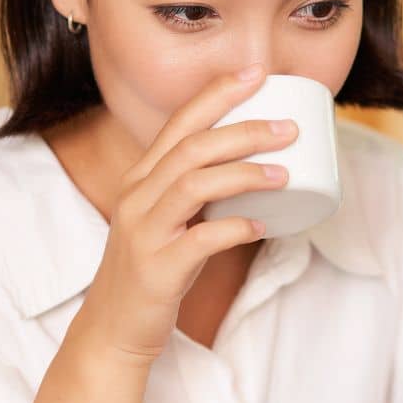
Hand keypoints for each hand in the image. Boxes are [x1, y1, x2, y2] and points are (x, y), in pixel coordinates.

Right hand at [72, 67, 294, 365]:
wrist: (114, 328)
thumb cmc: (152, 272)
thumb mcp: (167, 221)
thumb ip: (199, 195)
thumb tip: (257, 172)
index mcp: (141, 179)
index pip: (179, 123)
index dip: (217, 94)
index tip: (257, 74)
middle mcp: (137, 197)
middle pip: (190, 147)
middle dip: (242, 129)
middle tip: (288, 127)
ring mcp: (144, 232)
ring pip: (193, 184)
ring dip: (242, 172)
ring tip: (284, 172)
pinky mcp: (157, 268)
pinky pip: (200, 240)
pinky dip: (234, 229)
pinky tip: (261, 227)